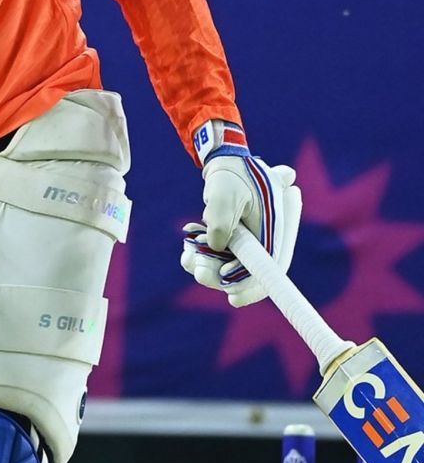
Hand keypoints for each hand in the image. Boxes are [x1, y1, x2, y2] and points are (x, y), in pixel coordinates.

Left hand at [180, 125, 300, 306]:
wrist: (226, 164)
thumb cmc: (230, 176)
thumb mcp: (224, 194)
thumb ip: (221, 220)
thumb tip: (216, 246)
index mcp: (275, 230)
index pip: (272, 268)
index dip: (254, 287)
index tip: (232, 298)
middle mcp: (267, 241)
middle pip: (248, 274)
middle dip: (221, 279)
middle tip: (198, 271)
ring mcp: (251, 244)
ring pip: (229, 270)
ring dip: (206, 269)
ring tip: (187, 258)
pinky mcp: (235, 243)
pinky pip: (219, 261)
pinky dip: (201, 260)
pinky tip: (186, 254)